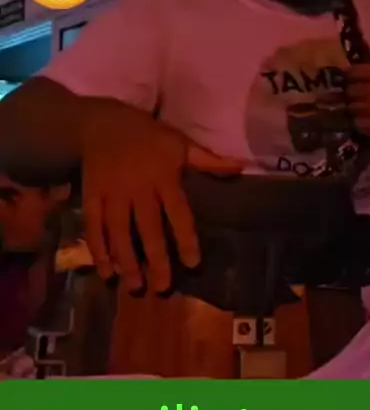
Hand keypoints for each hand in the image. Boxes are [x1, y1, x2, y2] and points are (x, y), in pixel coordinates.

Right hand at [81, 106, 242, 293]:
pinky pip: (93, 226)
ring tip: (134, 286)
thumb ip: (207, 161)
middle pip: (147, 227)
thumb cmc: (147, 135)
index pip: (178, 212)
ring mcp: (112, 193)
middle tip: (162, 287)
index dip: (186, 238)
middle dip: (155, 259)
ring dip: (126, 260)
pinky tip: (106, 271)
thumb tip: (239, 167)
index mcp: (163, 176)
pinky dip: (98, 249)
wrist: (100, 122)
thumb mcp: (179, 143)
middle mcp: (138, 188)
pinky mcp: (91, 196)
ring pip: (119, 231)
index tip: (193, 264)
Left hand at [345, 64, 369, 137]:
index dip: (349, 77)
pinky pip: (358, 122)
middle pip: (350, 90)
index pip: (354, 72)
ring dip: (355, 109)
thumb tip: (348, 73)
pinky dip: (360, 122)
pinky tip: (367, 121)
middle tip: (355, 98)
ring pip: (352, 107)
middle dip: (351, 94)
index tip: (349, 81)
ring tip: (362, 111)